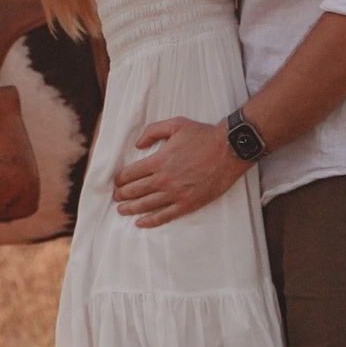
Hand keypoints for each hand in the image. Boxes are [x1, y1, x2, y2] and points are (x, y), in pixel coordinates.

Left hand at [112, 118, 249, 226]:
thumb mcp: (176, 124)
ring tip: (122, 210)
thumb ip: (153, 131)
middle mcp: (164, 179)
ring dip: (131, 208)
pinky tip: (141, 222)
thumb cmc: (204, 136)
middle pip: (136, 190)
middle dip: (122, 195)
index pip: (131, 173)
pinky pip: (165, 215)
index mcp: (159, 160)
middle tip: (116, 197)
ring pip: (147, 205)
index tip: (117, 182)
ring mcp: (176, 193)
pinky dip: (151, 220)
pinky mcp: (189, 203)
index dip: (120, 179)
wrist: (229, 150)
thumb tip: (138, 145)